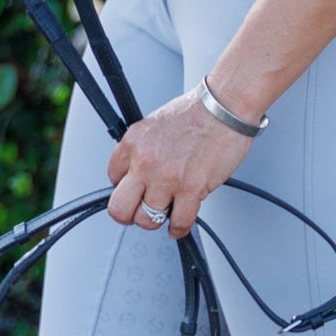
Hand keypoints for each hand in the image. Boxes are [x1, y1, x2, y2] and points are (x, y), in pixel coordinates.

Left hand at [105, 87, 253, 238]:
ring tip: (166, 213)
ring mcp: (167, 177)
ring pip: (147, 220)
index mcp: (134, 142)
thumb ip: (144, 149)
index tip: (134, 191)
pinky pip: (178, 223)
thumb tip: (139, 172)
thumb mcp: (155, 124)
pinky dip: (178, 228)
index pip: (113, 177)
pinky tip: (179, 224)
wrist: (223, 107)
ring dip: (158, 220)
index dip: (125, 187)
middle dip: (130, 214)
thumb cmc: (196, 112)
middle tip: (140, 211)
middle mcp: (145, 161)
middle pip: (119, 208)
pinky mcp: (191, 188)